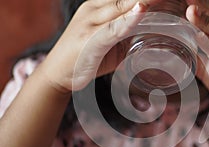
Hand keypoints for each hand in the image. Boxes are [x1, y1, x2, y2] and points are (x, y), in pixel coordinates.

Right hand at [38, 0, 160, 91]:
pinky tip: (141, 12)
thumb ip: (126, 34)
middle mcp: (93, 9)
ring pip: (120, 6)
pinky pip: (112, 28)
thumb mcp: (108, 42)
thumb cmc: (86, 57)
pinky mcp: (89, 39)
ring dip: (143, 1)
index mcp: (98, 7)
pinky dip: (127, 20)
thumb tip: (148, 34)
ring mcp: (90, 23)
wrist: (57, 74)